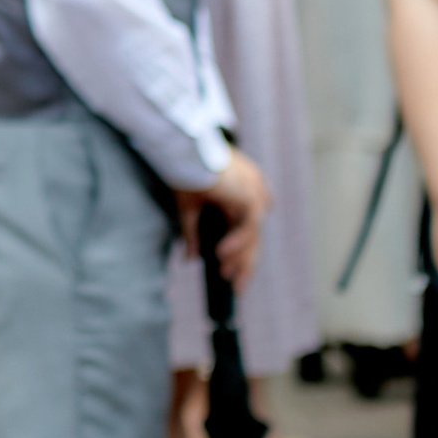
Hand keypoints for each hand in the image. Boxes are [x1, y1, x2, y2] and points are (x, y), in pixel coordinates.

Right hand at [183, 148, 272, 289]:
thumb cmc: (184, 169)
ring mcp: (253, 194)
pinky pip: (249, 229)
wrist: (183, 150)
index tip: (232, 274)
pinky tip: (222, 256)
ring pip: (252, 236)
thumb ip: (192, 234)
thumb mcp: (189, 208)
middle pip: (253, 237)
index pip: (247, 229)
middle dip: (245, 264)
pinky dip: (237, 244)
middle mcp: (251, 193)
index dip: (242, 253)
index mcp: (240, 193)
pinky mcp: (250, 197)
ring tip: (227, 276)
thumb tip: (189, 259)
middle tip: (237, 287)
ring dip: (240, 259)